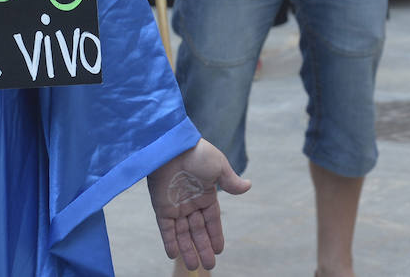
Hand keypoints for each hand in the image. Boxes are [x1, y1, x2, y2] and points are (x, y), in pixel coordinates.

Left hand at [146, 138, 250, 270]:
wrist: (171, 144)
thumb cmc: (196, 152)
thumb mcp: (219, 166)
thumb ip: (230, 180)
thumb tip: (248, 186)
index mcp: (205, 194)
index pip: (212, 220)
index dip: (215, 234)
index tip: (219, 250)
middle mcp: (190, 202)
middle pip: (198, 230)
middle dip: (203, 247)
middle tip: (209, 265)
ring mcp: (175, 204)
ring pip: (182, 232)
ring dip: (187, 249)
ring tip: (193, 266)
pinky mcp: (161, 205)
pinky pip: (165, 227)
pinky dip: (169, 240)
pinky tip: (173, 254)